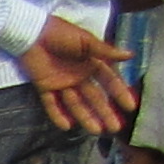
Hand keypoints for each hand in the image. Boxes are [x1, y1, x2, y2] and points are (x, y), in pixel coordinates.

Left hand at [22, 17, 134, 138]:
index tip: (130, 107)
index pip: (109, 82)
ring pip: (76, 104)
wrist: (32, 32)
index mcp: (92, 63)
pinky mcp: (45, 87)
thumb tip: (131, 55)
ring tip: (97, 131)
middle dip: (105, 112)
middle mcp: (79, 76)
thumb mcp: (86, 41)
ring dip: (86, 117)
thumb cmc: (61, 33)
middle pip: (94, 97)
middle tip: (115, 128)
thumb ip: (106, 51)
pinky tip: (67, 127)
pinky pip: (51, 104)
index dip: (119, 94)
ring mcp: (62, 83)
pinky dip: (58, 115)